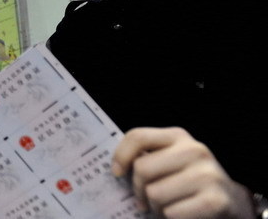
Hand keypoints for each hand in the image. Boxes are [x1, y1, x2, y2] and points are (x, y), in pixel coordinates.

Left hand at [112, 127, 253, 218]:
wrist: (232, 203)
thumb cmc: (189, 182)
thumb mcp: (170, 161)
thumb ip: (148, 158)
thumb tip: (116, 169)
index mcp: (178, 137)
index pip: (138, 136)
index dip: (121, 155)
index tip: (116, 173)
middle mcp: (194, 150)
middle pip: (142, 169)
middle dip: (139, 190)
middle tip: (145, 200)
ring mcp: (207, 174)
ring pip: (155, 194)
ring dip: (155, 208)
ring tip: (166, 207)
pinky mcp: (215, 200)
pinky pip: (172, 213)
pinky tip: (181, 215)